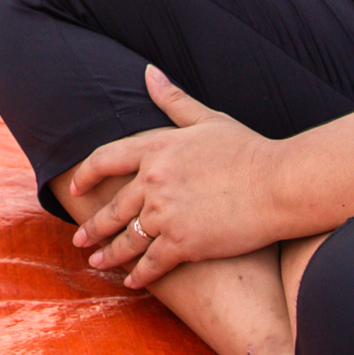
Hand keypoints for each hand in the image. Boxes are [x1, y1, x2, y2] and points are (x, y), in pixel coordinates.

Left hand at [69, 66, 282, 287]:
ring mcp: (165, 214)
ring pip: (127, 240)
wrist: (278, 184)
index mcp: (155, 149)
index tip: (75, 186)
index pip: (104, 159)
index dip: (85, 174)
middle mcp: (152, 181)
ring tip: (98, 263)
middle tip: (80, 239)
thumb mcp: (208, 119)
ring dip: (109, 254)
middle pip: (112, 208)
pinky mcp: (182, 243)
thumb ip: (173, 99)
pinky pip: (151, 264)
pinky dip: (140, 275)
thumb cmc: (248, 150)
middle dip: (93, 226)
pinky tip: (133, 282)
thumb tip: (148, 72)